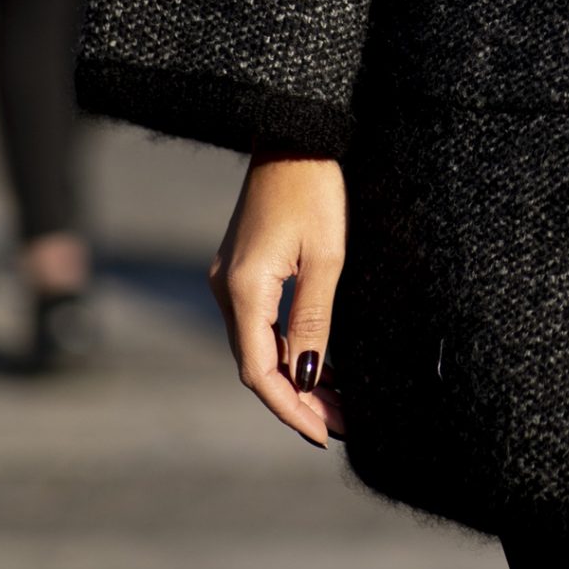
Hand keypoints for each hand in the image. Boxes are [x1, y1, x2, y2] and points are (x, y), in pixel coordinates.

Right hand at [208, 152, 347, 445]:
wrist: (293, 135)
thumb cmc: (315, 188)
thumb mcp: (326, 256)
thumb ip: (314, 320)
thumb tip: (305, 378)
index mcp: (243, 291)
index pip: (259, 372)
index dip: (291, 408)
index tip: (325, 434)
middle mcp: (226, 291)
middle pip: (257, 364)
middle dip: (298, 400)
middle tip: (341, 425)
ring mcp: (231, 280)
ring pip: (259, 346)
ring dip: (294, 377)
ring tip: (338, 403)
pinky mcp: (243, 270)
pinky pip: (261, 323)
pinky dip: (287, 349)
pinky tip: (318, 365)